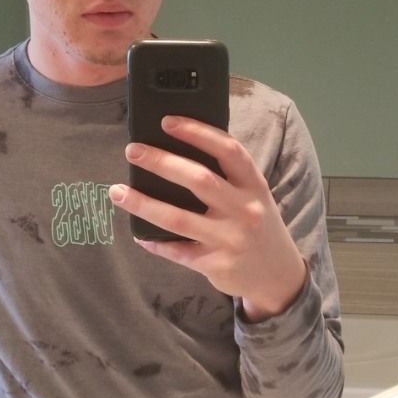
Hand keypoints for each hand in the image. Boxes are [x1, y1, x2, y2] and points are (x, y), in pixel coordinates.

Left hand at [109, 116, 306, 320]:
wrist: (279, 275)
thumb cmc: (258, 226)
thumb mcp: (254, 196)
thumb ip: (228, 177)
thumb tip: (177, 151)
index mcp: (254, 185)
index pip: (228, 150)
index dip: (197, 132)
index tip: (167, 121)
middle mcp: (245, 210)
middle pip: (199, 179)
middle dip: (161, 162)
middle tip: (133, 151)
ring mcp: (231, 239)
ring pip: (178, 218)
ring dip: (143, 203)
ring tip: (117, 191)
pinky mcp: (217, 265)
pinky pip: (178, 251)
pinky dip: (156, 242)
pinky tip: (139, 234)